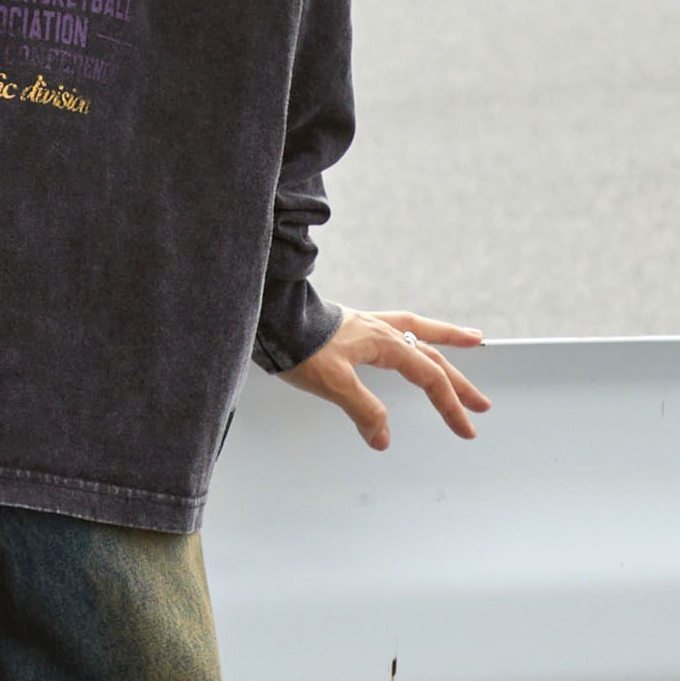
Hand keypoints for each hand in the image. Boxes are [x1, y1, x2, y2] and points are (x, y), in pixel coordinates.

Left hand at [277, 309, 490, 450]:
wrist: (271, 315)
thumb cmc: (299, 345)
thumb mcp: (333, 383)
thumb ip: (363, 410)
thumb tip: (383, 438)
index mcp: (383, 342)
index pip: (427, 376)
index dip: (449, 404)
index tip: (467, 429)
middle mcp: (380, 330)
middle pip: (430, 355)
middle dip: (457, 381)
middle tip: (482, 404)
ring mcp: (366, 325)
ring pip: (416, 331)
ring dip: (445, 339)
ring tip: (472, 339)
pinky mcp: (351, 325)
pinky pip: (395, 325)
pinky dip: (413, 330)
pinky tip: (410, 335)